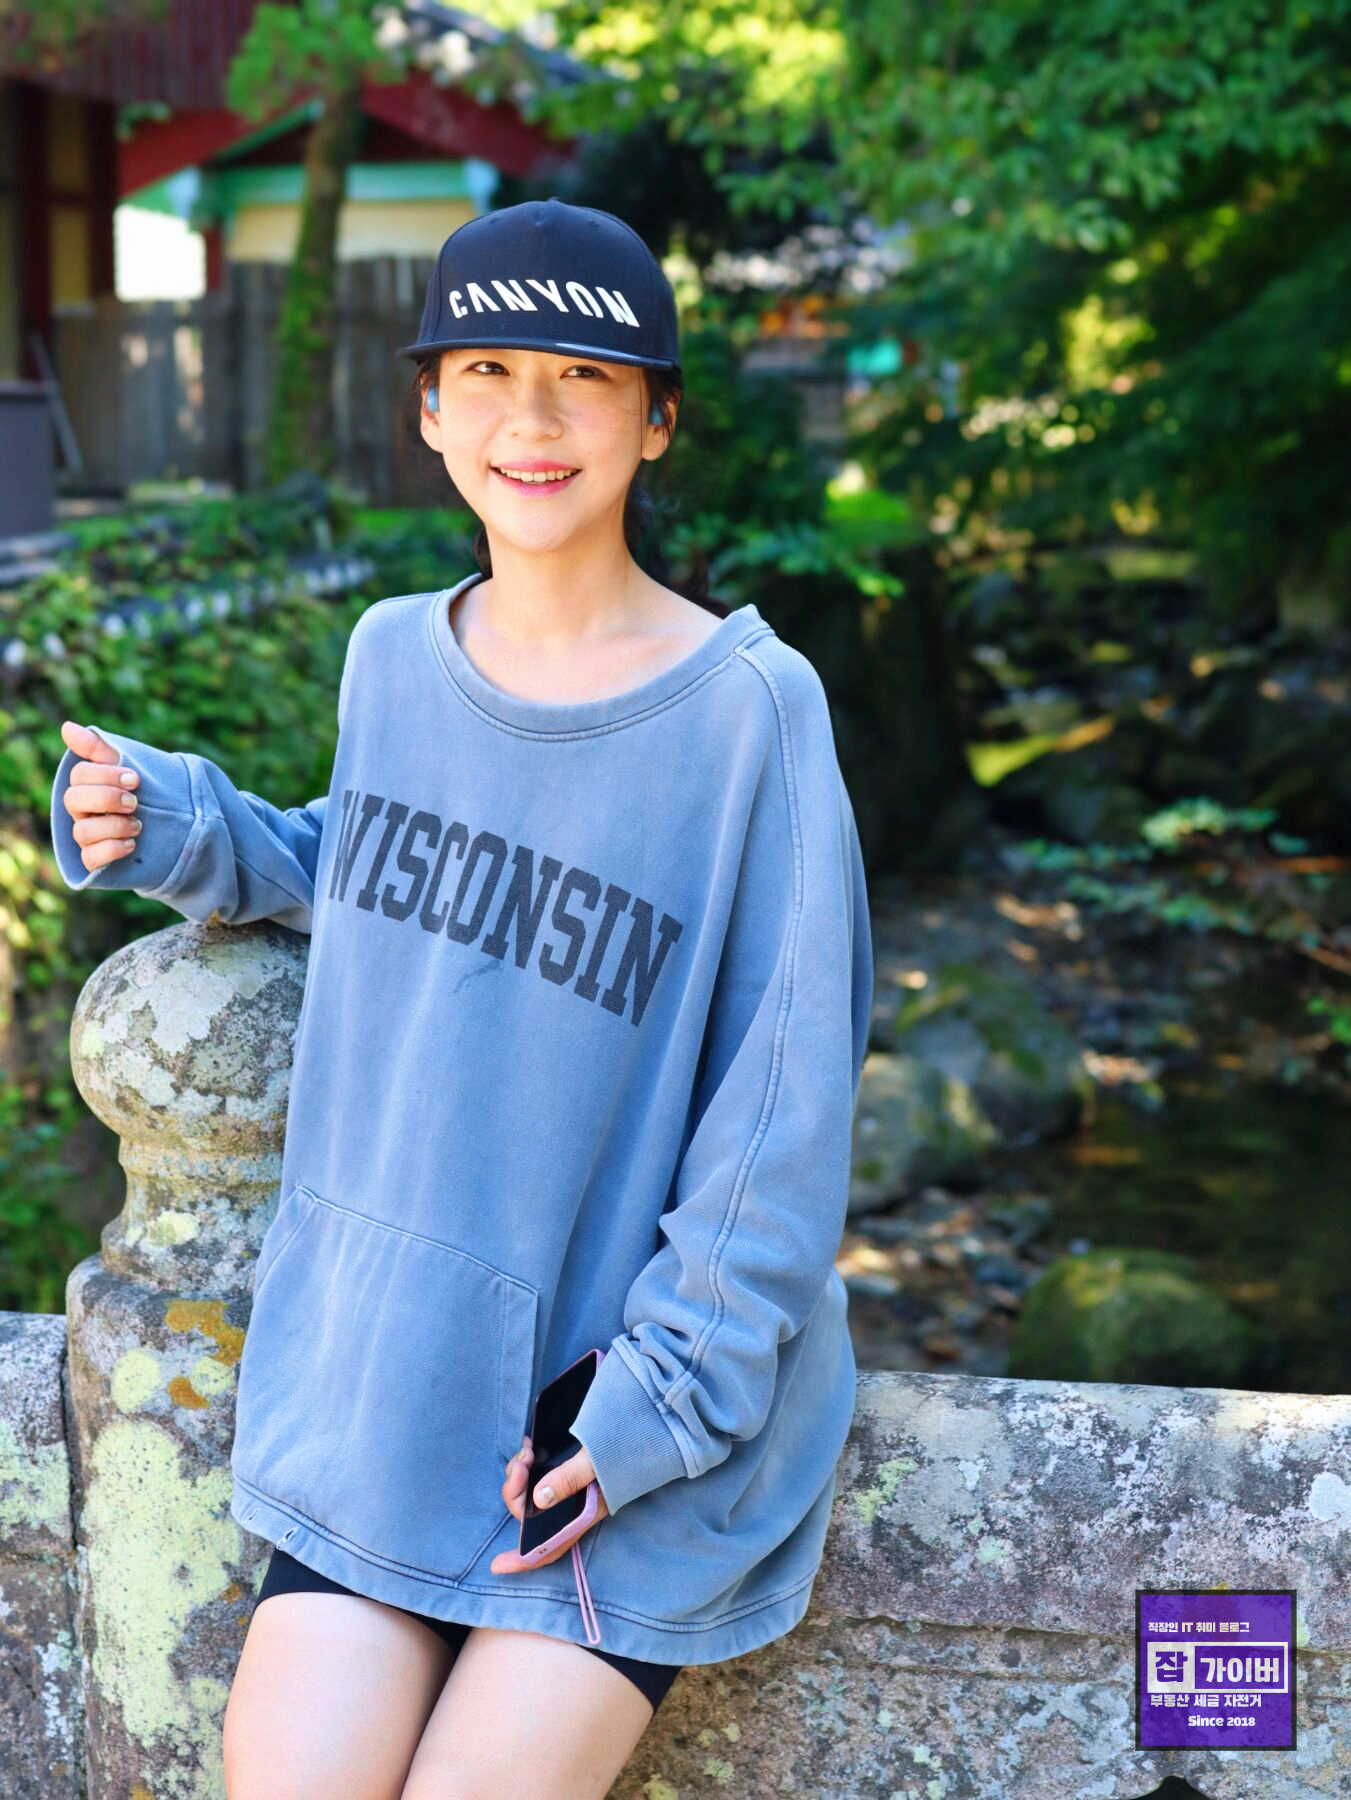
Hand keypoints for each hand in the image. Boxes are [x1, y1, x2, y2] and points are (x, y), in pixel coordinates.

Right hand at [58, 721, 141, 872]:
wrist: (177, 826)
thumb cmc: (145, 793)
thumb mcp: (128, 766)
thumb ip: (99, 749)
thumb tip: (67, 727)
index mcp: (88, 786)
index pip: (79, 776)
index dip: (105, 775)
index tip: (136, 779)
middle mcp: (83, 812)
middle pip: (73, 801)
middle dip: (107, 798)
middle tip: (136, 802)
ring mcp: (89, 838)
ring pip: (82, 831)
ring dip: (113, 826)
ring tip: (138, 825)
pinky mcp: (98, 862)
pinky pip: (89, 860)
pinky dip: (111, 850)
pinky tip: (132, 844)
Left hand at [491, 1435, 608, 1574]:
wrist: (632, 1428)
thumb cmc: (620, 1447)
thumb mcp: (596, 1462)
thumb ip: (570, 1479)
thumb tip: (539, 1499)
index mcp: (581, 1515)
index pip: (550, 1547)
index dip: (524, 1560)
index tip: (497, 1565)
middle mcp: (569, 1507)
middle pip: (530, 1515)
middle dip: (516, 1491)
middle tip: (522, 1462)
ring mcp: (564, 1490)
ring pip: (528, 1494)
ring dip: (520, 1474)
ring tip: (528, 1450)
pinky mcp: (560, 1473)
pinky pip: (533, 1476)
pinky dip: (526, 1465)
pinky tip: (529, 1447)